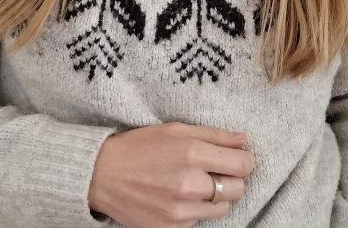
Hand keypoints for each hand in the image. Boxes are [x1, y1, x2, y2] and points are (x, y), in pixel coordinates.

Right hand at [88, 122, 253, 227]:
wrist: (102, 175)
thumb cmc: (140, 146)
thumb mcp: (176, 129)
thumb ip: (214, 135)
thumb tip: (243, 139)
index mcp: (191, 153)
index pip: (242, 164)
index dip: (245, 159)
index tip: (239, 158)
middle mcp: (189, 184)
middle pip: (238, 189)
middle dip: (233, 178)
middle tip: (216, 170)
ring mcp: (180, 211)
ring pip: (222, 208)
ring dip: (215, 196)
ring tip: (195, 183)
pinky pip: (200, 221)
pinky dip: (196, 209)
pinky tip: (180, 196)